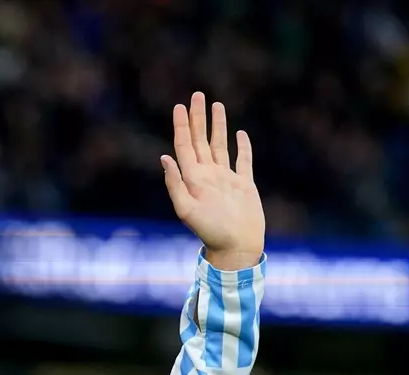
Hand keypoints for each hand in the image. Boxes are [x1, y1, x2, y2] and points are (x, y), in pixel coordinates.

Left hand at [161, 92, 264, 270]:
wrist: (236, 246)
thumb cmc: (210, 231)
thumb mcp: (186, 209)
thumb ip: (175, 183)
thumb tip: (164, 158)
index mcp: (193, 178)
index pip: (184, 145)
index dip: (181, 125)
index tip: (179, 105)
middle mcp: (208, 175)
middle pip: (200, 139)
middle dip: (198, 117)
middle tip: (197, 95)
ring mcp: (226, 178)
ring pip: (219, 145)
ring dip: (217, 125)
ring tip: (216, 105)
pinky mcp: (243, 184)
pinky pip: (243, 160)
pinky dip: (242, 146)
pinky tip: (240, 133)